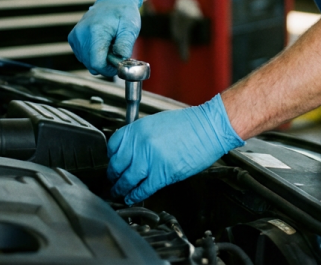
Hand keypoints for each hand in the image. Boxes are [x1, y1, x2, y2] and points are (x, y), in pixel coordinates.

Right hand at [68, 0, 142, 75]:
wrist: (114, 0)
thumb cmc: (123, 13)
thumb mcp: (130, 27)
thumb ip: (125, 45)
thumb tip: (120, 60)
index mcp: (95, 31)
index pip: (97, 63)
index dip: (109, 68)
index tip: (119, 63)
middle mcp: (81, 34)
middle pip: (91, 64)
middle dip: (106, 63)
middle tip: (116, 50)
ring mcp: (75, 36)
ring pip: (87, 62)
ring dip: (100, 58)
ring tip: (109, 43)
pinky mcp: (73, 38)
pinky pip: (83, 56)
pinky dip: (93, 54)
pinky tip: (102, 42)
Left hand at [108, 94, 244, 202]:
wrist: (209, 128)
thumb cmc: (190, 124)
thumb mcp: (159, 121)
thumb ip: (143, 135)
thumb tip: (133, 149)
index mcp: (139, 128)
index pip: (114, 145)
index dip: (111, 157)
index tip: (113, 162)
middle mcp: (140, 143)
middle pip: (117, 165)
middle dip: (113, 176)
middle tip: (112, 181)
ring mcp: (150, 159)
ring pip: (126, 180)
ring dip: (121, 189)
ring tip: (119, 193)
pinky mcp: (161, 174)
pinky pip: (142, 189)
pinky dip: (135, 196)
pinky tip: (133, 198)